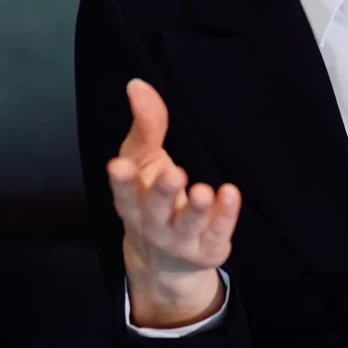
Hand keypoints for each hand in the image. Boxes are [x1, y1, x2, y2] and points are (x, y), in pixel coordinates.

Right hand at [106, 78, 241, 327]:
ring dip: (196, 209)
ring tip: (203, 191)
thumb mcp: (145, 161)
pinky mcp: (208, 246)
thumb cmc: (152, 198)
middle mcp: (153, 224)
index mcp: (132, 203)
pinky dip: (225, 214)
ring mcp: (181, 240)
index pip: (122, 193)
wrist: (165, 262)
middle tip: (174, 174)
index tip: (117, 164)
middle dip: (163, 193)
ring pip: (187, 225)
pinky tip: (230, 193)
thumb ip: (146, 125)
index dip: (120, 181)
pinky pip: (217, 231)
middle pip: (155, 210)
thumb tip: (137, 85)